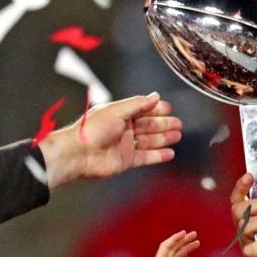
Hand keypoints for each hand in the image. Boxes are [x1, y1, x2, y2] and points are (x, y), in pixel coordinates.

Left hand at [39, 92, 182, 188]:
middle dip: (163, 124)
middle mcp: (123, 129)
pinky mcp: (126, 160)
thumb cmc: (90, 130)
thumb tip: (154, 96)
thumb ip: (137, 104)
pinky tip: (169, 153)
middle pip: (148, 125)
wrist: (78, 154)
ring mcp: (125, 145)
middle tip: (178, 123)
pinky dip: (158, 155)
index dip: (156, 109)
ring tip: (177, 136)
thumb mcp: (116, 110)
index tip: (169, 108)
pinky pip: (146, 157)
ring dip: (164, 138)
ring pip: (149, 141)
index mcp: (119, 114)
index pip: (142, 110)